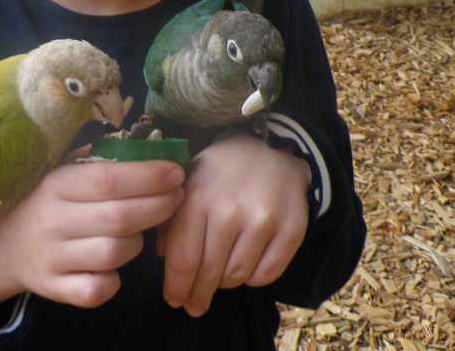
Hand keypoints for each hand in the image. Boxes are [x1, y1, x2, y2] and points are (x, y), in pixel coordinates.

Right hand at [0, 158, 185, 311]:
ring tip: (142, 229)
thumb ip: (100, 159)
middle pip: (118, 218)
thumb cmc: (46, 201)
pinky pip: (97, 291)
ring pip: (113, 254)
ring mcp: (52, 258)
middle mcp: (52, 221)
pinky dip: (114, 280)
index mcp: (56, 184)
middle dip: (159, 206)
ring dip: (138, 242)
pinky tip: (116, 264)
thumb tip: (151, 148)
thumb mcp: (62, 171)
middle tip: (178, 197)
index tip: (175, 172)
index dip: (148, 176)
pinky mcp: (54, 289)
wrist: (4, 246)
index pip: (108, 179)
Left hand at [160, 133, 309, 317]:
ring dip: (225, 283)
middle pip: (209, 273)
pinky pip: (266, 275)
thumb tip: (162, 256)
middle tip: (194, 305)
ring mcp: (263, 220)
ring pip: (237, 277)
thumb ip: (170, 218)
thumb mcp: (188, 182)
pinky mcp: (291, 229)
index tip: (174, 300)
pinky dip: (253, 279)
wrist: (271, 150)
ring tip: (220, 276)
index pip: (182, 259)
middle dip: (198, 295)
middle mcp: (229, 210)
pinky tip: (246, 266)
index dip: (176, 287)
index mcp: (197, 197)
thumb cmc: (221, 172)